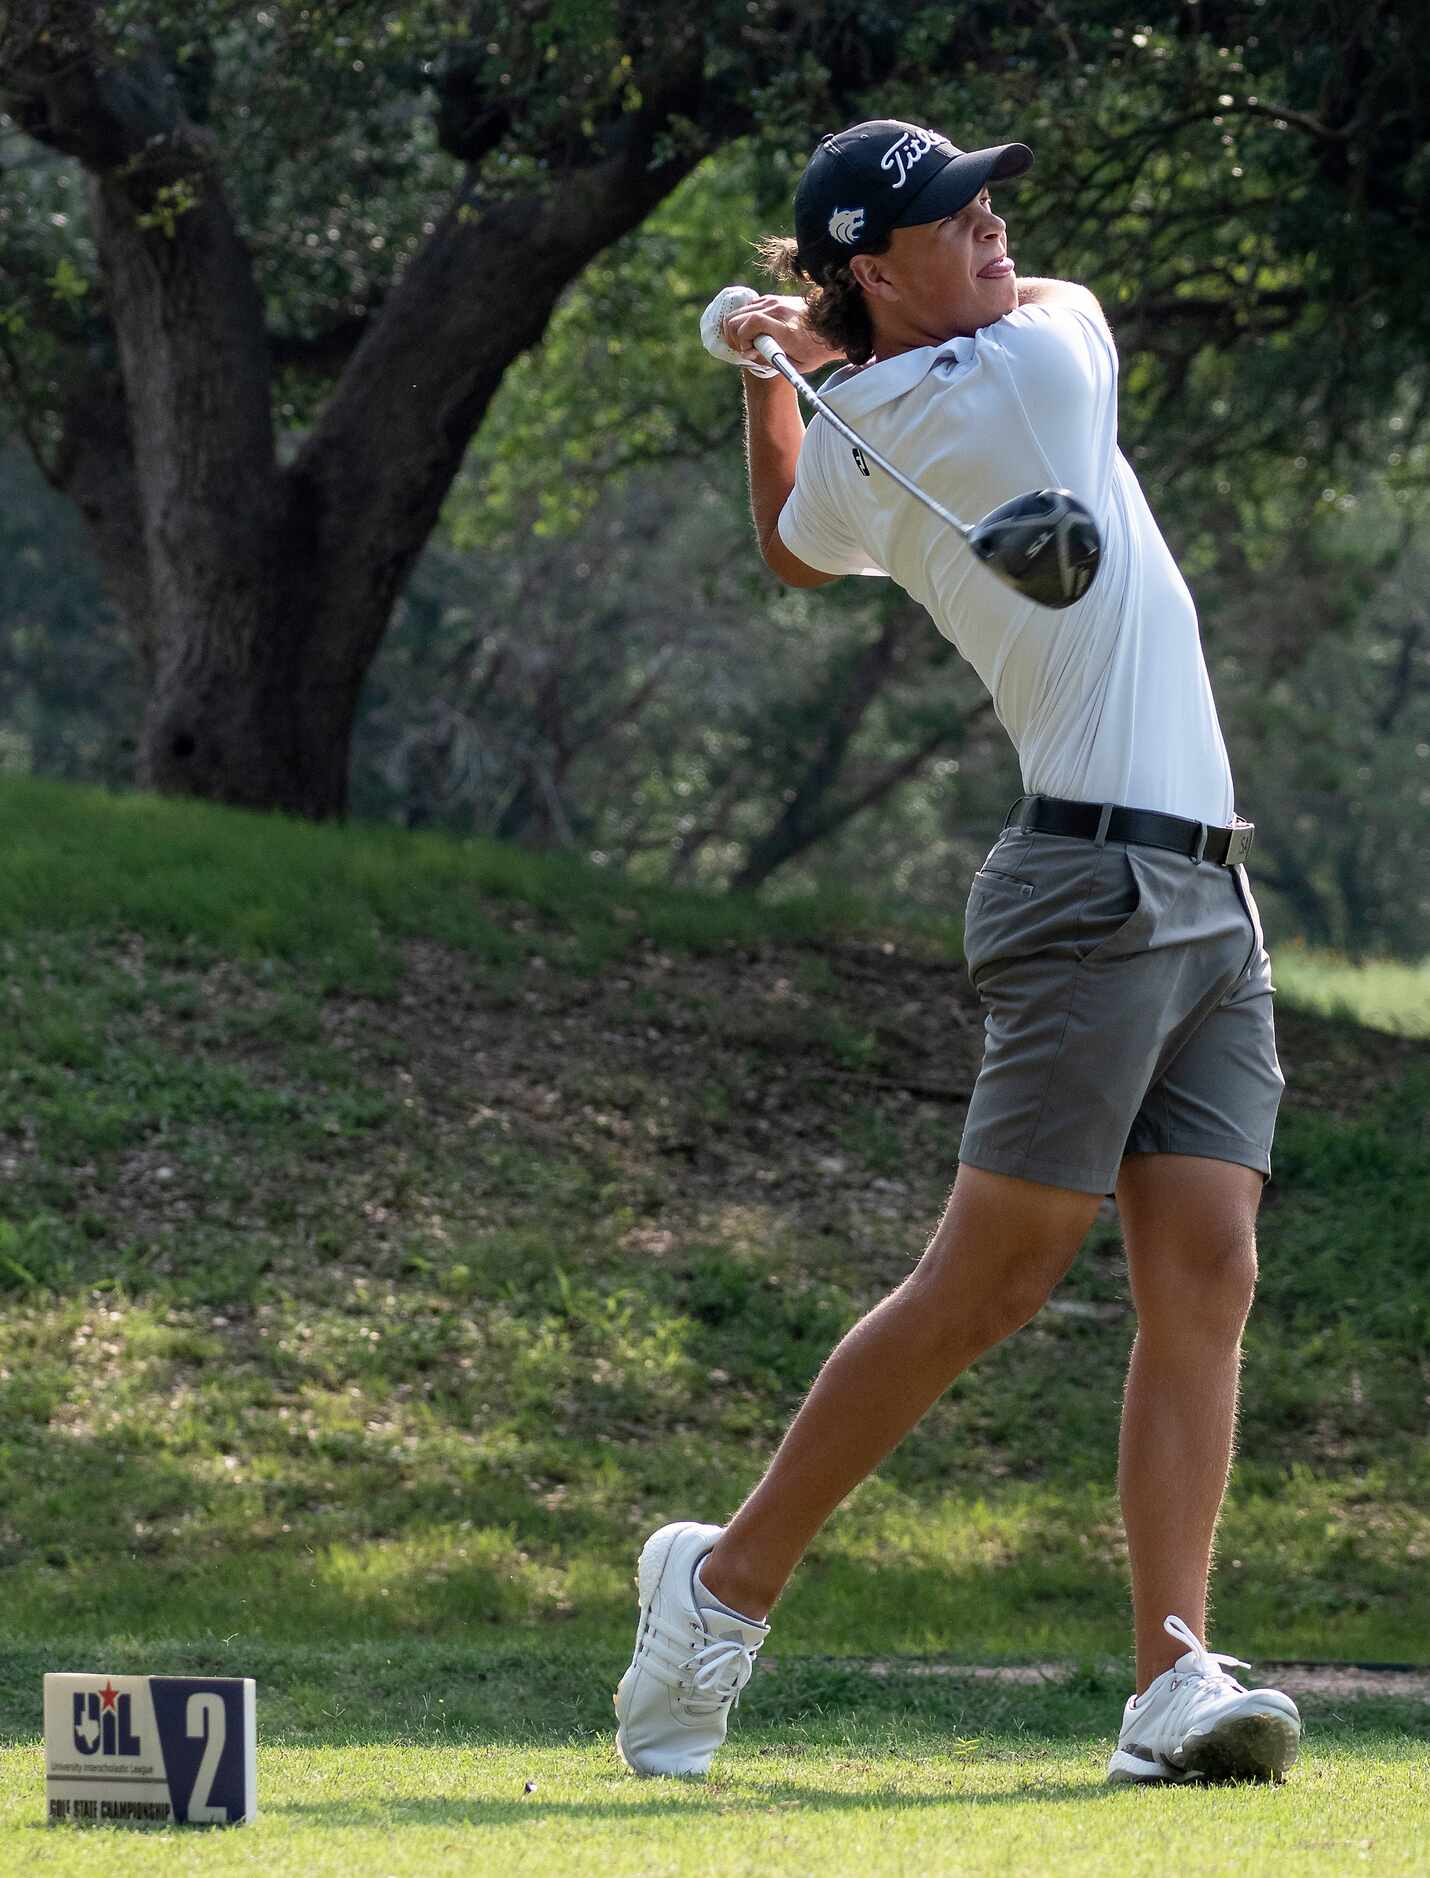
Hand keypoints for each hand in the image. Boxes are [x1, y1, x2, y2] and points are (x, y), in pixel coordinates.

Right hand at [724, 293, 843, 372]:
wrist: (833, 328)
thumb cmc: (815, 350)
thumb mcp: (795, 364)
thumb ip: (769, 360)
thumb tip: (749, 353)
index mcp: (783, 328)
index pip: (749, 324)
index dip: (742, 340)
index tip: (749, 352)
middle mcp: (777, 310)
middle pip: (738, 317)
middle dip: (735, 336)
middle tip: (745, 348)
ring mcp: (775, 301)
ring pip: (740, 310)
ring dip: (739, 327)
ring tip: (748, 341)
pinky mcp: (775, 299)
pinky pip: (750, 306)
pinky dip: (746, 318)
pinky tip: (754, 331)